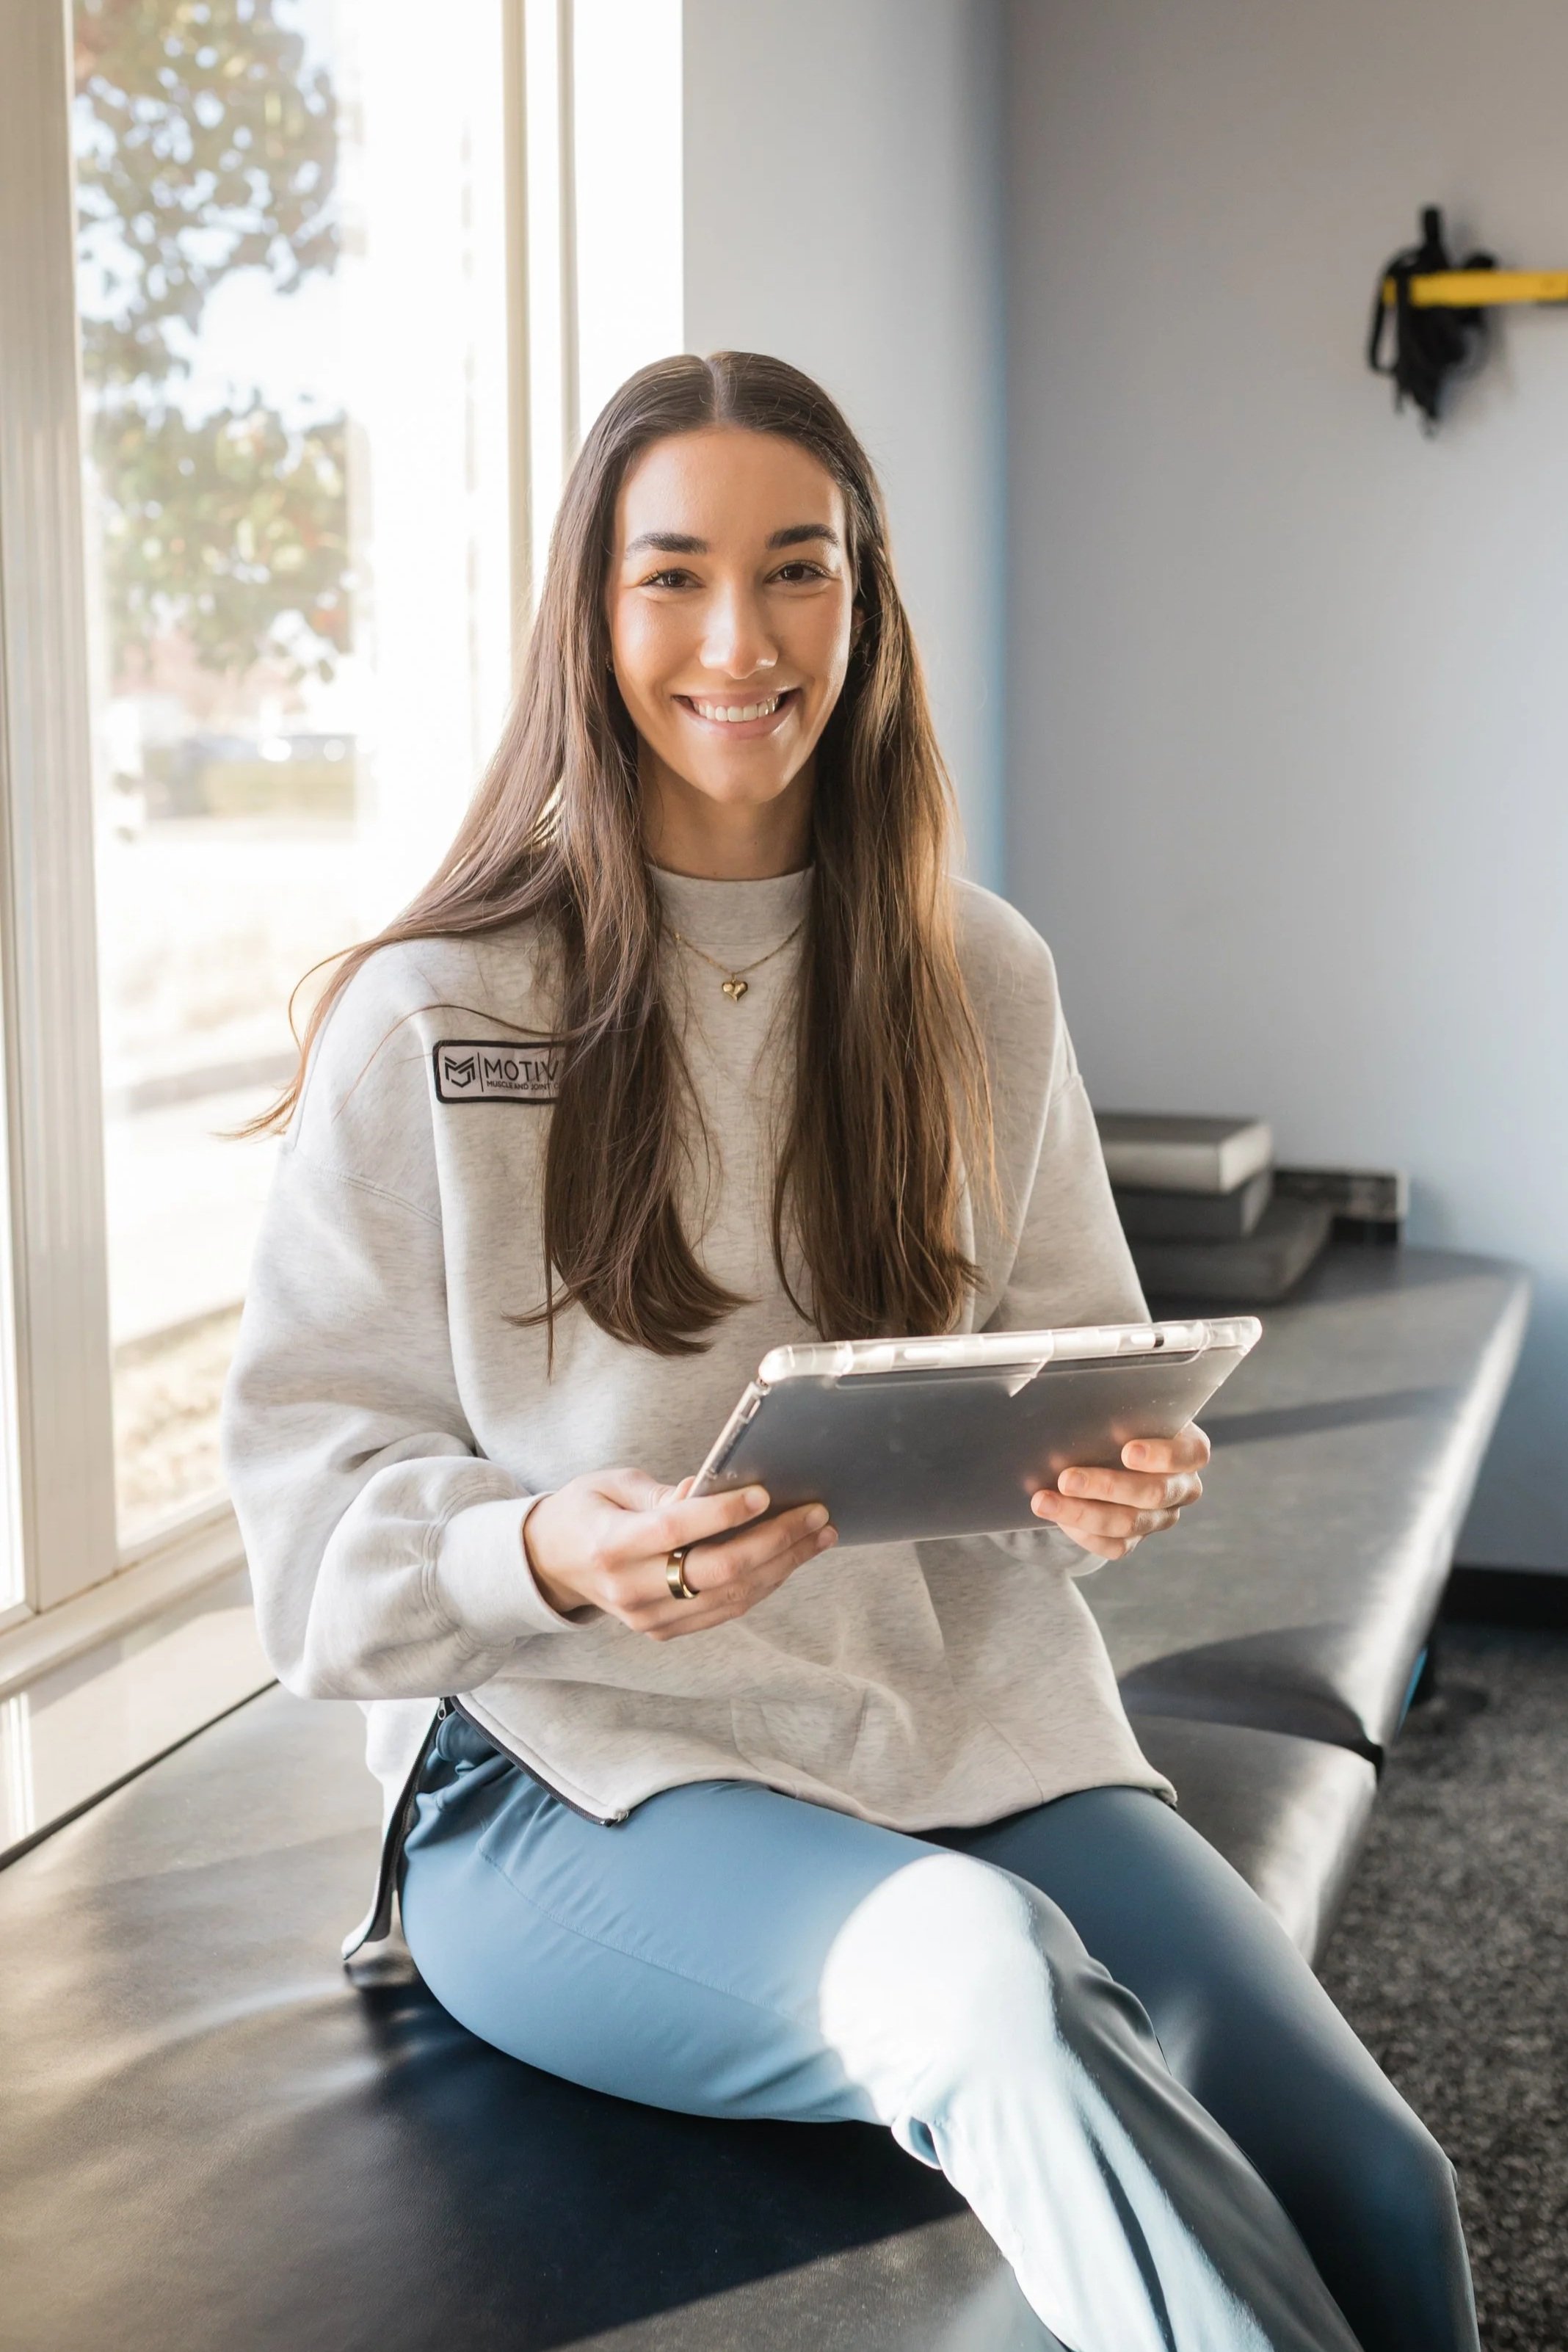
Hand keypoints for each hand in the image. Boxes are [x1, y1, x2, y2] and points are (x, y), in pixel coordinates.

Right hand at [522, 1468, 836, 1640]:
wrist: (551, 1564)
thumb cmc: (585, 1512)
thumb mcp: (611, 1484)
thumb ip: (660, 1492)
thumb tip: (710, 1490)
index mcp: (611, 1545)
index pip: (676, 1530)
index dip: (724, 1513)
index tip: (765, 1493)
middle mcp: (630, 1589)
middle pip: (716, 1571)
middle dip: (775, 1541)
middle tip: (815, 1513)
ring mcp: (648, 1617)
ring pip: (730, 1596)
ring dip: (783, 1565)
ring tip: (819, 1534)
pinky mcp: (663, 1630)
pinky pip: (724, 1610)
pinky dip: (763, 1584)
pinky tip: (790, 1558)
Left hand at [1029, 1424, 1209, 1560]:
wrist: (1101, 1451)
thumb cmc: (1115, 1420)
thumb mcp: (1119, 1406)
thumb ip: (1114, 1406)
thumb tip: (1078, 1403)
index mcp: (1188, 1449)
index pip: (1191, 1454)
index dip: (1163, 1455)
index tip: (1128, 1451)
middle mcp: (1181, 1487)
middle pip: (1154, 1493)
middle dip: (1107, 1486)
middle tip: (1067, 1478)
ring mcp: (1160, 1517)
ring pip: (1129, 1523)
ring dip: (1082, 1512)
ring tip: (1044, 1500)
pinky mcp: (1136, 1538)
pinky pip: (1114, 1546)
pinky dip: (1083, 1532)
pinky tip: (1057, 1516)